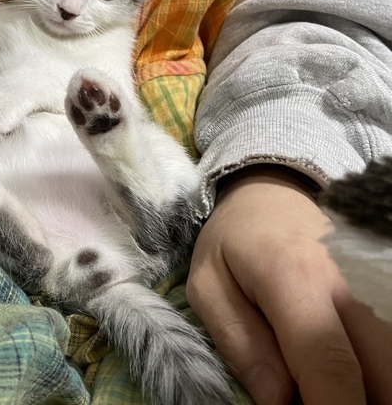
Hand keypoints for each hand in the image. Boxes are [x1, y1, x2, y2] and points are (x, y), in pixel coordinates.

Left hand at [187, 166, 391, 404]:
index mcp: (295, 278)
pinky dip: (371, 372)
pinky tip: (339, 372)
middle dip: (354, 400)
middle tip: (307, 395)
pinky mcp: (382, 294)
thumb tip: (278, 401)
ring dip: (367, 388)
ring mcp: (374, 290)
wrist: (270, 195)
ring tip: (317, 384)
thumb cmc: (231, 241)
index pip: (328, 362)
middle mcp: (349, 286)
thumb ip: (239, 341)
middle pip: (381, 373)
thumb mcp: (207, 285)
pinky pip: (388, 348)